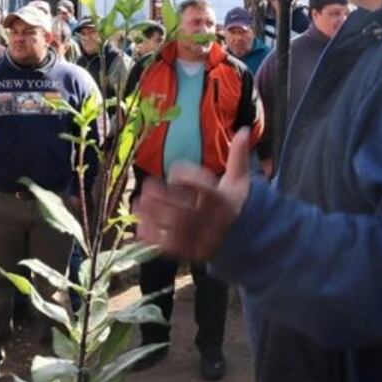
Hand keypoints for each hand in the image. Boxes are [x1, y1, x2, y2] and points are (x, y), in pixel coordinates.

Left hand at [136, 127, 251, 260]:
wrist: (241, 237)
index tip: (175, 172)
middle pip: (185, 209)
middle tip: (147, 186)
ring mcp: (201, 237)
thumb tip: (243, 130)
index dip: (186, 177)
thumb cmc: (232, 201)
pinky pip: (169, 245)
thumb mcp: (239, 180)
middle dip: (163, 197)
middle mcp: (212, 220)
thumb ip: (238, 156)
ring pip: (174, 227)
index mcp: (223, 200)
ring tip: (138, 202)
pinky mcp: (190, 251)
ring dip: (153, 214)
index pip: (204, 187)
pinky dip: (152, 236)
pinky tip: (140, 224)